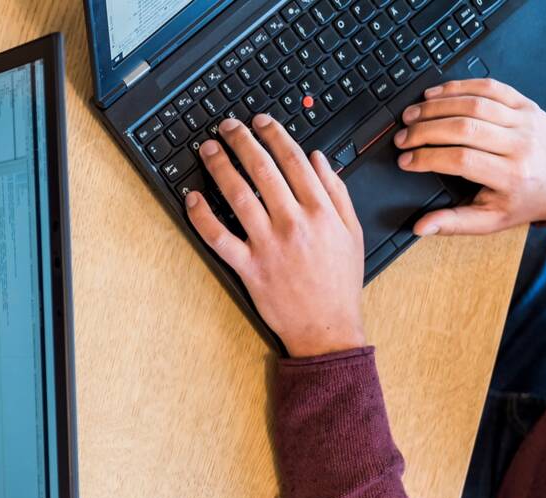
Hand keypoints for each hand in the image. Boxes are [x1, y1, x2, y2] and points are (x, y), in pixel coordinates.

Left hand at [186, 115, 365, 357]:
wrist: (327, 328)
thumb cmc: (338, 283)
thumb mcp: (352, 232)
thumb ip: (337, 192)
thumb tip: (318, 159)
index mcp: (321, 211)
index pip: (293, 160)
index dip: (274, 134)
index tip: (261, 121)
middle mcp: (294, 223)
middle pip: (263, 170)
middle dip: (242, 141)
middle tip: (227, 126)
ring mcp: (268, 245)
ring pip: (239, 196)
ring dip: (220, 168)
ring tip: (209, 150)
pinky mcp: (249, 268)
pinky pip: (219, 238)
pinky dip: (202, 217)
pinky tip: (192, 199)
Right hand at [395, 79, 545, 235]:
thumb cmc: (525, 200)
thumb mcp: (491, 220)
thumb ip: (454, 223)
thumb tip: (421, 227)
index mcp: (511, 175)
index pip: (460, 160)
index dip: (427, 158)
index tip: (405, 161)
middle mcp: (520, 144)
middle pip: (464, 128)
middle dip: (425, 130)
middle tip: (402, 137)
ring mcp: (525, 120)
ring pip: (474, 104)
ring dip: (437, 106)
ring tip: (412, 114)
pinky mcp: (526, 104)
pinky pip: (491, 87)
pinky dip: (460, 87)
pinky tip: (437, 93)